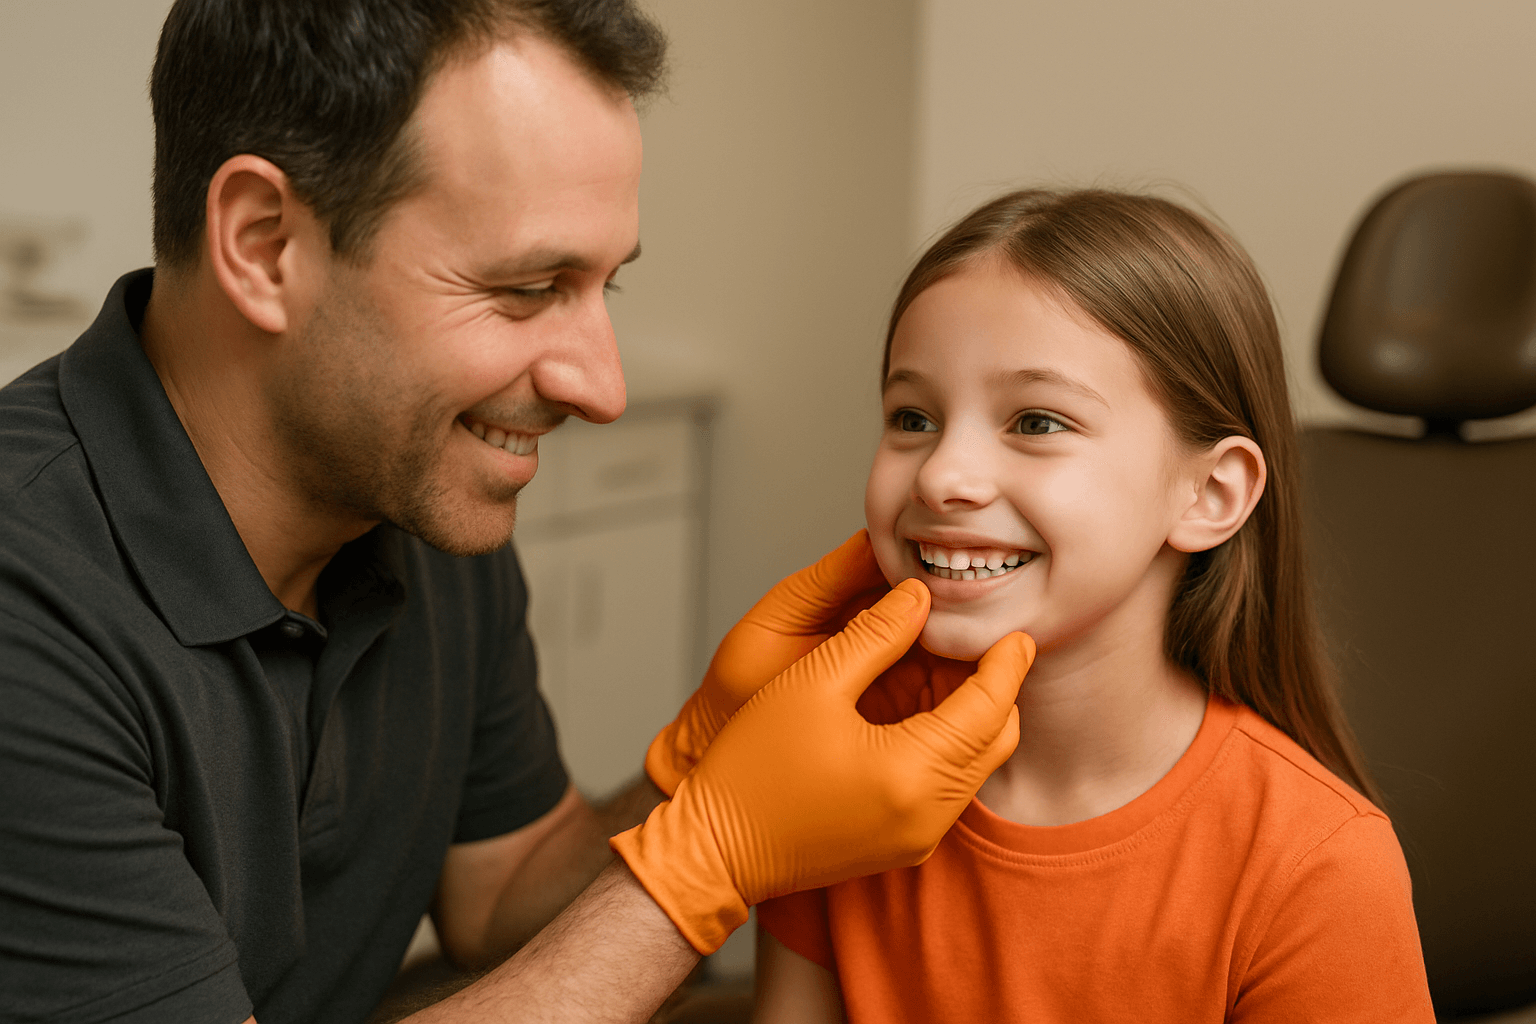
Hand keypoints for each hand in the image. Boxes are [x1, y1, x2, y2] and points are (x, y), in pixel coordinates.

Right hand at [611, 581, 1035, 952]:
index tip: (1014, 630)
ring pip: (976, 767)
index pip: (988, 708)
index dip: (1006, 664)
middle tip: (979, 642)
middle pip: (995, 741)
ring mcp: (917, 837)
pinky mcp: (902, 845)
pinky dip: (949, 748)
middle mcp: (927, 815)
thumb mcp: (813, 681)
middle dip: (996, 689)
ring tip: (946, 668)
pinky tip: (919, 713)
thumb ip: (876, 633)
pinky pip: (949, 790)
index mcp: (911, 772)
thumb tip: (919, 598)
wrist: (714, 848)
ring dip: (973, 718)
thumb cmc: (752, 767)